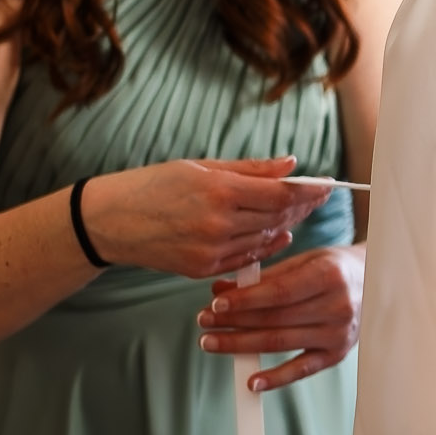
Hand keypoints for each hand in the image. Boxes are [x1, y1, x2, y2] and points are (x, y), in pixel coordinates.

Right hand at [79, 156, 329, 279]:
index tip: (327, 184)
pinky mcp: (201, 270)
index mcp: (218, 190)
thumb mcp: (201, 166)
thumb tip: (291, 165)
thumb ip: (251, 169)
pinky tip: (278, 233)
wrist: (107, 222)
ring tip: (300, 210)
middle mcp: (217, 223)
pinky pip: (247, 258)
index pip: (280, 194)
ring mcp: (210, 251)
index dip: (308, 190)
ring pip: (265, 238)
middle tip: (321, 195)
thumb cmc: (152, 184)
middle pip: (278, 217)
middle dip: (303, 205)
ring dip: (286, 224)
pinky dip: (265, 244)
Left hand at [196, 243, 362, 391]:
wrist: (377, 281)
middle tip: (203, 321)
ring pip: (281, 343)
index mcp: (329, 275)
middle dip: (234, 322)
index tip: (216, 304)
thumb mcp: (304, 260)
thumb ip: (265, 276)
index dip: (245, 301)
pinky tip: (251, 382)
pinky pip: (302, 369)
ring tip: (211, 342)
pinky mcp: (338, 353)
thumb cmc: (334, 267)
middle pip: (275, 319)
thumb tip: (221, 290)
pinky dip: (276, 378)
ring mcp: (339, 333)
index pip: (278, 293)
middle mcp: (338, 306)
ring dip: (241, 345)